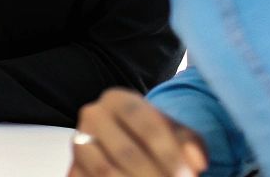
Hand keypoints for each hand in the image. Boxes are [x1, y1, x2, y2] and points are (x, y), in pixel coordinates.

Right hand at [69, 89, 207, 176]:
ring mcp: (78, 143)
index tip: (188, 175)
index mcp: (117, 99)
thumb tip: (197, 162)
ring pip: (106, 172)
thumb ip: (190, 143)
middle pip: (125, 152)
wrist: (124, 143)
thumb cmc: (154, 138)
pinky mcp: (72, 169)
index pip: (144, 122)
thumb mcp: (176, 133)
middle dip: (155, 175)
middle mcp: (92, 116)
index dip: (168, 151)